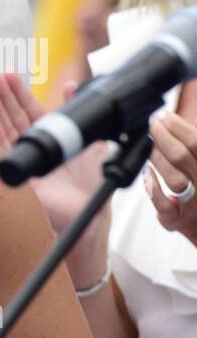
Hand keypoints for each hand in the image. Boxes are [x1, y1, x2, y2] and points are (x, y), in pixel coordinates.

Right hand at [0, 74, 111, 283]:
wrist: (86, 211)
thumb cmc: (88, 184)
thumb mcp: (90, 141)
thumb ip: (79, 116)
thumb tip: (72, 86)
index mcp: (49, 137)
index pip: (29, 110)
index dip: (19, 92)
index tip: (8, 76)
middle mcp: (33, 147)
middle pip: (14, 116)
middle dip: (4, 96)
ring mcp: (23, 160)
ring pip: (6, 130)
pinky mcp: (18, 174)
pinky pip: (4, 151)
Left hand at [146, 110, 196, 247]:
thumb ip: (190, 149)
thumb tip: (171, 122)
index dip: (179, 127)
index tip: (163, 116)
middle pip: (185, 156)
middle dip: (163, 137)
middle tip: (150, 126)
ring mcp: (193, 205)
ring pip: (176, 179)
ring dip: (157, 159)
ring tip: (146, 145)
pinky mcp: (177, 221)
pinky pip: (164, 206)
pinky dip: (153, 188)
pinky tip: (146, 173)